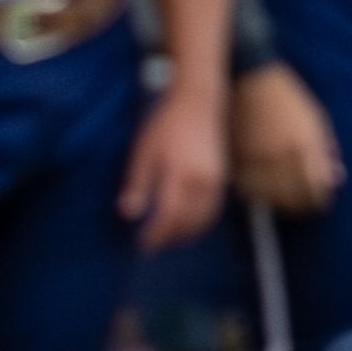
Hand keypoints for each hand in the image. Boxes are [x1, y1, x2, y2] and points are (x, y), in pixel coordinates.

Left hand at [122, 77, 227, 247]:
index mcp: (181, 176)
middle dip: (170, 237)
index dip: (156, 234)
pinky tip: (187, 224)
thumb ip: (137, 184)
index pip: (169, 216)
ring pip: (204, 219)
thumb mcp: (143, 152)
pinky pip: (213, 209)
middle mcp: (204, 183)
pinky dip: (201, 222)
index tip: (143, 244)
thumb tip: (128, 213)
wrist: (199, 104)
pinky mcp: (223, 179)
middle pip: (188, 222)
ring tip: (168, 239)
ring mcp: (217, 182)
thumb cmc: (166, 125)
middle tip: (153, 245)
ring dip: (186, 233)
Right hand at [229, 62, 342, 216]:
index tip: (318, 202)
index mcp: (305, 146)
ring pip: (268, 197)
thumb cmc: (286, 97)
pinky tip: (257, 187)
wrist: (249, 78)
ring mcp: (256, 159)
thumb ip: (326, 150)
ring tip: (278, 197)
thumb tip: (336, 179)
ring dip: (275, 200)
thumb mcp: (316, 119)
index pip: (317, 190)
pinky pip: (246, 187)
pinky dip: (252, 191)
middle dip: (299, 204)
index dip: (319, 200)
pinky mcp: (234, 158)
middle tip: (299, 204)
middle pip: (293, 198)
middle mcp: (281, 156)